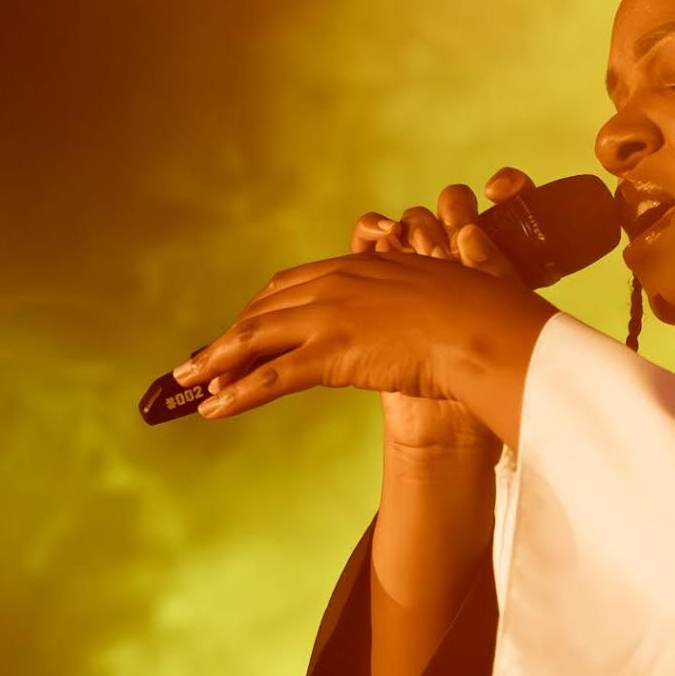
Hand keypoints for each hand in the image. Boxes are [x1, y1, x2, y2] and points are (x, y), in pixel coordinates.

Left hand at [175, 170, 551, 441]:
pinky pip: (271, 377)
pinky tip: (214, 408)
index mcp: (358, 267)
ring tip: (188, 386)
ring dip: (216, 363)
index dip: (262, 311)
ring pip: (255, 340)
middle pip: (263, 311)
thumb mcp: (443, 290)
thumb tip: (427, 313)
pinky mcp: (332, 356)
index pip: (291, 286)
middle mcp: (335, 286)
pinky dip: (237, 393)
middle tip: (201, 362)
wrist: (486, 329)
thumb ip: (419, 297)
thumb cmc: (480, 312)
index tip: (245, 328)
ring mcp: (330, 319)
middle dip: (229, 338)